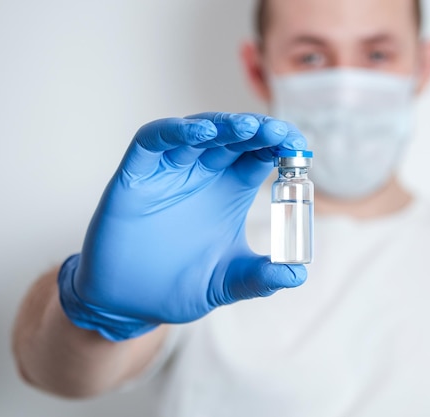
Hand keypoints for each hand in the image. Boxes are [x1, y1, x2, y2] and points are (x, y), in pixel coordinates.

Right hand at [58, 113, 307, 340]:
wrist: (130, 303)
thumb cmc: (178, 286)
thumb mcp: (227, 282)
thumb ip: (260, 278)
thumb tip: (297, 275)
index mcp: (230, 188)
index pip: (259, 153)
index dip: (279, 145)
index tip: (299, 148)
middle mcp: (204, 173)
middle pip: (234, 137)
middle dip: (258, 130)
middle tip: (278, 133)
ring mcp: (170, 170)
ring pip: (198, 131)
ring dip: (224, 125)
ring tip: (248, 128)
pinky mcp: (137, 174)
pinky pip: (154, 141)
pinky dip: (176, 131)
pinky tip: (202, 133)